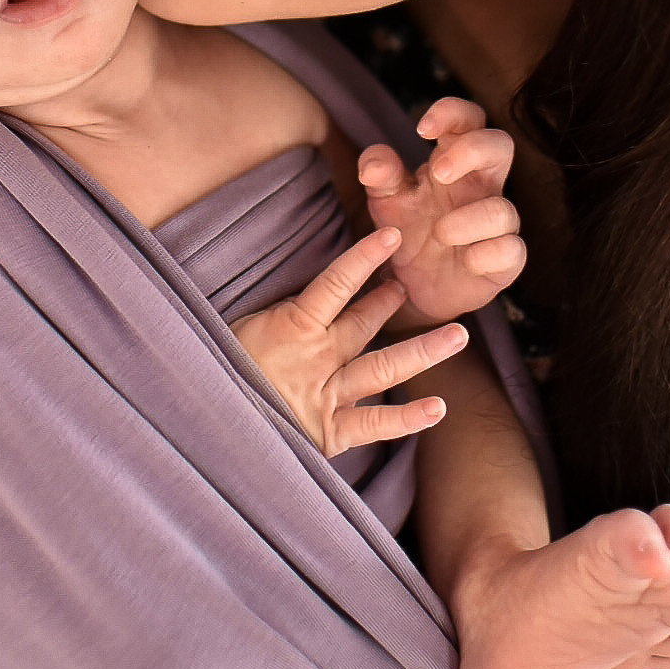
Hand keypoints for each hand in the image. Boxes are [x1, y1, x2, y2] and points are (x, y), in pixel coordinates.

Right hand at [231, 227, 468, 456]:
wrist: (211, 426)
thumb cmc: (216, 373)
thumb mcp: (237, 331)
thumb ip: (271, 316)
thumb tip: (294, 299)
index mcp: (292, 326)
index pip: (336, 283)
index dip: (364, 256)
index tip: (390, 235)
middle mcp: (318, 357)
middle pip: (364, 322)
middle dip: (388, 301)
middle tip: (409, 284)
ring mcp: (328, 395)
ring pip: (384, 368)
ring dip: (423, 350)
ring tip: (458, 335)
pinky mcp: (330, 433)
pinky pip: (375, 424)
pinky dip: (408, 418)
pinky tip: (438, 408)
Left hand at [359, 96, 523, 326]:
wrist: (411, 286)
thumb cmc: (406, 230)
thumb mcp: (385, 199)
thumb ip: (378, 175)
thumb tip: (374, 165)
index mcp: (453, 162)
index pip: (468, 119)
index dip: (452, 112)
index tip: (422, 129)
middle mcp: (480, 187)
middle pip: (500, 145)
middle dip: (472, 151)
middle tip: (439, 172)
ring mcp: (497, 224)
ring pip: (504, 208)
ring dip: (469, 219)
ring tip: (439, 232)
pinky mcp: (504, 260)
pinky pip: (512, 250)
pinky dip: (487, 254)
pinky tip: (465, 260)